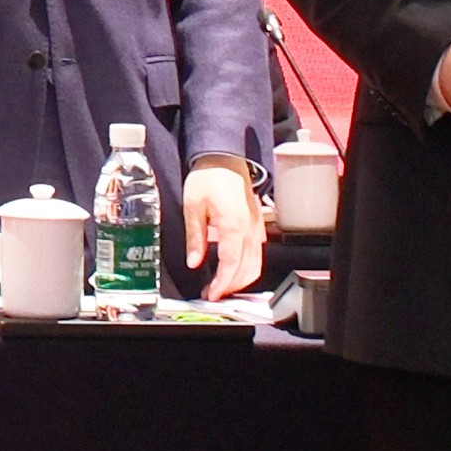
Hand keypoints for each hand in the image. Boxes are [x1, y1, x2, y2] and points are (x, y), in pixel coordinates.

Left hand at [181, 157, 266, 298]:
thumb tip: (194, 262)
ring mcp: (256, 226)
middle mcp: (249, 229)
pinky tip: (233, 268)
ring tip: (221, 285)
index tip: (211, 294)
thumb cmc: (208, 176)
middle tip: (213, 293)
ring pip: (255, 263)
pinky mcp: (257, 223)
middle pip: (246, 269)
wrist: (224, 156)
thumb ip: (195, 237)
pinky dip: (247, 266)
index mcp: (232, 225)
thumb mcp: (193, 206)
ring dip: (240, 279)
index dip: (222, 284)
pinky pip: (257, 252)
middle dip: (231, 286)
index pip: (231, 264)